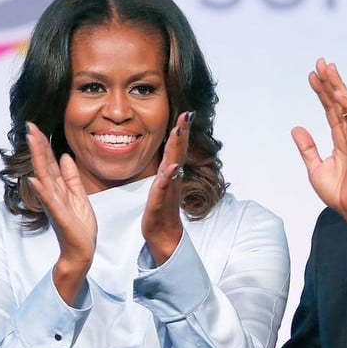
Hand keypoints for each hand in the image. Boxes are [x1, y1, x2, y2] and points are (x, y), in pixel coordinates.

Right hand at [26, 122, 97, 303]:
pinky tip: (35, 179)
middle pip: (44, 165)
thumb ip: (71, 177)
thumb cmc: (79, 226)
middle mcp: (53, 194)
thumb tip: (64, 157)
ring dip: (38, 160)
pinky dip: (42, 191)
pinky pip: (50, 201)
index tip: (36, 127)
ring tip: (32, 142)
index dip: (44, 145)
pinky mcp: (60, 216)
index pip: (49, 162)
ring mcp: (54, 204)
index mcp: (58, 188)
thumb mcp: (79, 196)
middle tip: (30, 126)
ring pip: (44, 177)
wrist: (81, 250)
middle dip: (38, 145)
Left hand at [141, 111, 191, 264]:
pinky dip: (168, 176)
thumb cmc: (161, 209)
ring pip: (172, 165)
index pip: (176, 148)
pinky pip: (163, 187)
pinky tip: (171, 167)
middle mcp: (172, 179)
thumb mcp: (162, 185)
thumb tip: (171, 157)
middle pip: (178, 152)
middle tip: (187, 115)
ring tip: (179, 133)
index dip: (181, 131)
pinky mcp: (159, 202)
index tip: (186, 114)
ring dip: (176, 149)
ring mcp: (167, 189)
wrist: (163, 234)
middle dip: (182, 133)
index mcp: (170, 173)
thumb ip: (167, 170)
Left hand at [292, 58, 346, 239]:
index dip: (321, 93)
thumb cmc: (336, 192)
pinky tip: (337, 92)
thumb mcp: (314, 167)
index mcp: (339, 141)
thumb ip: (307, 147)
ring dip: (337, 87)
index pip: (330, 111)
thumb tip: (296, 129)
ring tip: (327, 69)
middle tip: (320, 63)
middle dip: (329, 83)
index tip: (312, 77)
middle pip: (338, 103)